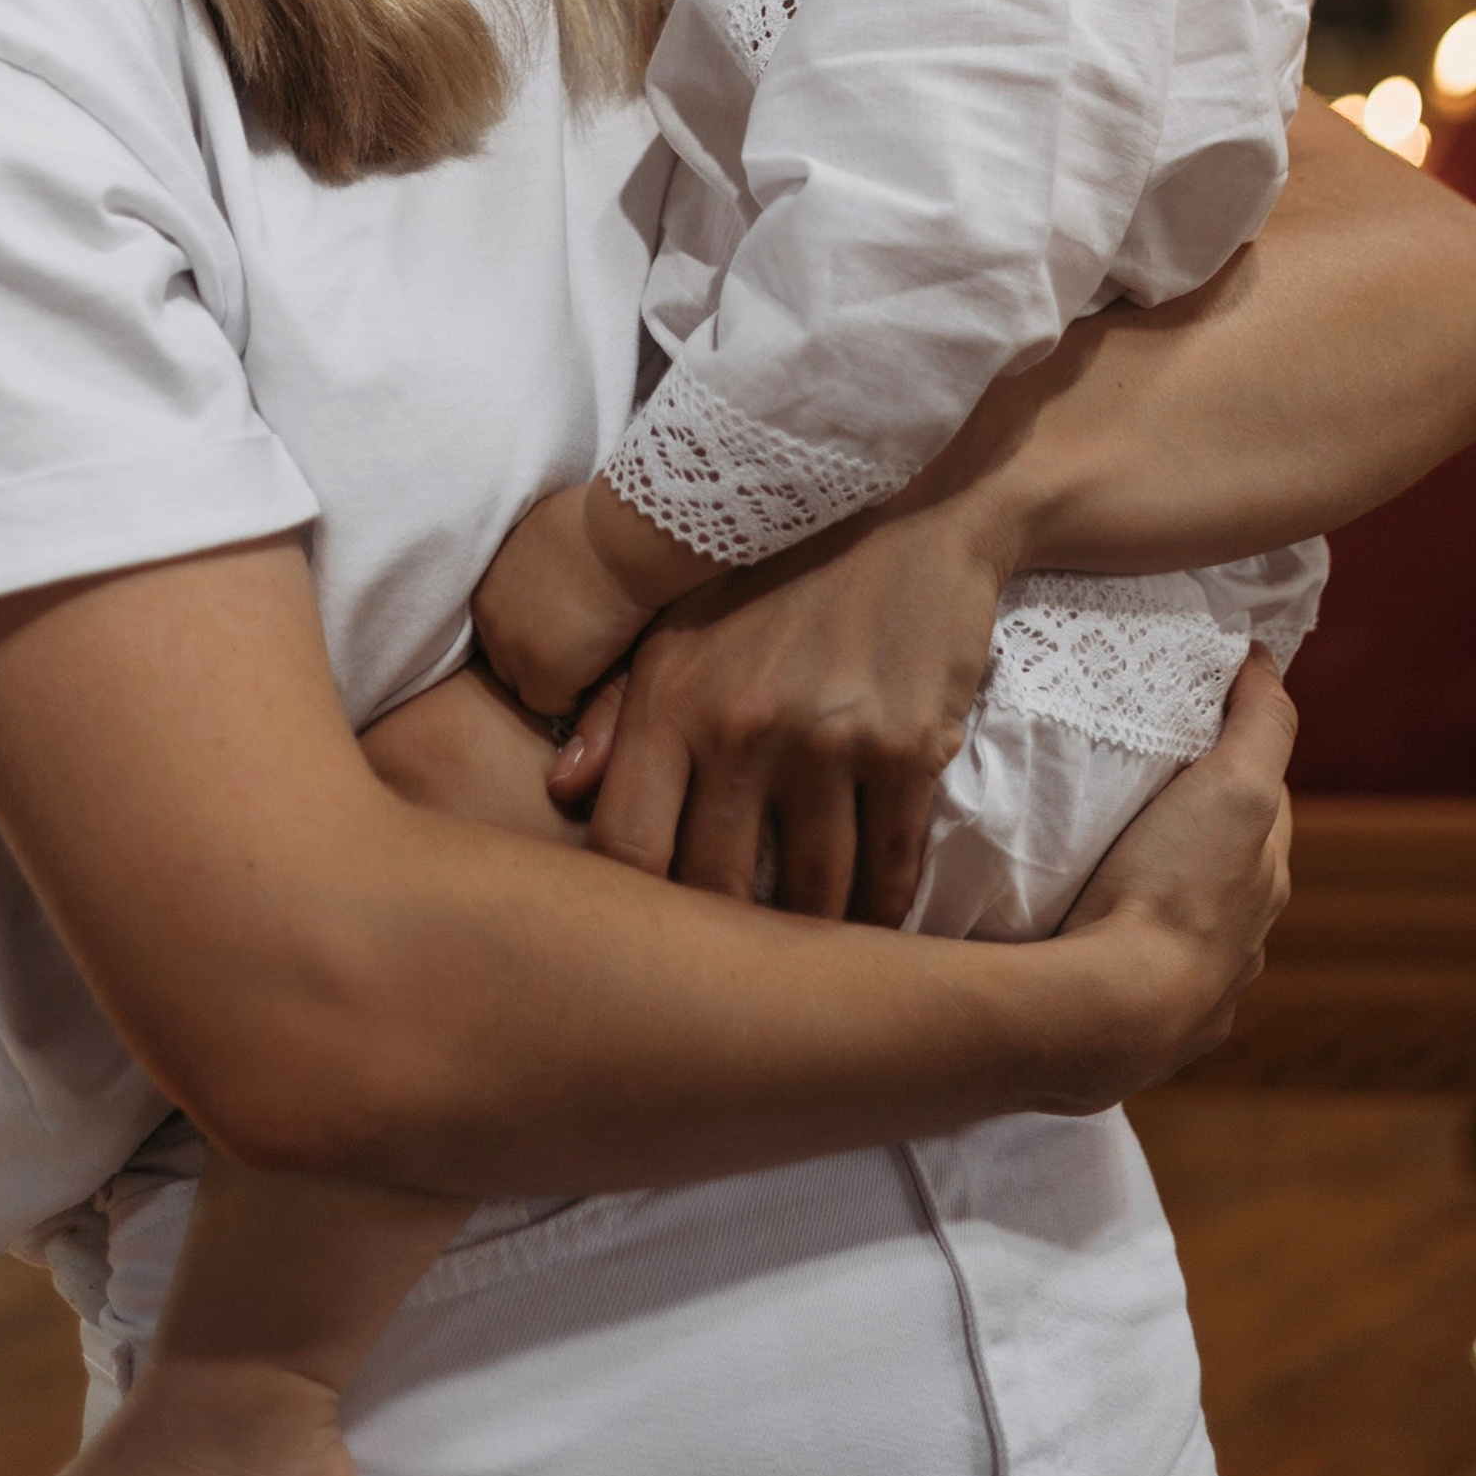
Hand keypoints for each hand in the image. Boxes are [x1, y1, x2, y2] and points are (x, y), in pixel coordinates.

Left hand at [473, 488, 652, 720]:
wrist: (623, 532)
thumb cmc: (600, 520)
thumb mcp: (542, 535)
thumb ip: (529, 564)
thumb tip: (543, 581)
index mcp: (485, 582)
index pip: (501, 626)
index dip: (535, 630)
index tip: (565, 624)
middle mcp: (488, 617)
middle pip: (506, 659)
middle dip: (540, 655)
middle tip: (581, 642)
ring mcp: (510, 649)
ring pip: (527, 687)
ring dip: (557, 676)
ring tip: (594, 654)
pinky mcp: (541, 675)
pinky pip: (555, 706)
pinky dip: (579, 693)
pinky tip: (603, 664)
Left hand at [556, 472, 1013, 922]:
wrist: (913, 501)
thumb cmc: (779, 562)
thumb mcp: (681, 616)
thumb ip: (614, 704)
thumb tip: (562, 791)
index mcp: (671, 697)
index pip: (625, 849)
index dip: (631, 918)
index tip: (648, 941)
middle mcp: (742, 726)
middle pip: (713, 894)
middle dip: (719, 946)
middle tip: (725, 974)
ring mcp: (828, 742)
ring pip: (809, 898)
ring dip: (806, 939)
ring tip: (800, 960)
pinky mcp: (907, 749)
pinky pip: (890, 870)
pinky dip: (880, 913)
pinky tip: (869, 924)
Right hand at [1045, 650, 1294, 1096]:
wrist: (1116, 1012)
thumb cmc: (1177, 890)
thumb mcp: (1235, 784)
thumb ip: (1260, 722)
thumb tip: (1266, 659)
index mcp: (1266, 882)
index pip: (1264, 804)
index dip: (1235, 759)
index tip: (1191, 727)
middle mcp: (1244, 943)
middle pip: (1224, 866)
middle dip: (1193, 831)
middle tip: (1136, 791)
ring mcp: (1196, 995)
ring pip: (1183, 928)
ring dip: (1156, 898)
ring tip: (1101, 866)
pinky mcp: (1142, 1034)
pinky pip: (1136, 978)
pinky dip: (1122, 953)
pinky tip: (1089, 940)